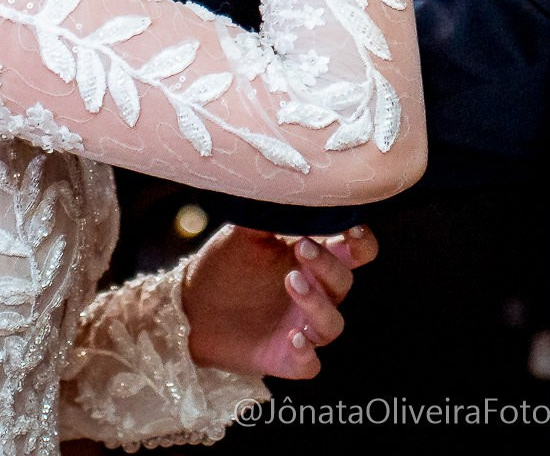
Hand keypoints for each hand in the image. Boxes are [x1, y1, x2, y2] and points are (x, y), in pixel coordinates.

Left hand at [183, 225, 377, 379]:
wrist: (189, 306)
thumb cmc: (224, 265)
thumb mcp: (244, 233)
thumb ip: (269, 213)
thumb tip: (288, 185)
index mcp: (313, 260)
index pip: (356, 252)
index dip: (361, 242)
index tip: (348, 229)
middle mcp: (316, 294)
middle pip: (344, 282)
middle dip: (328, 265)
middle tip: (302, 249)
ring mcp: (304, 328)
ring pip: (333, 324)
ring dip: (318, 304)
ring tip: (291, 282)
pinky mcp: (288, 358)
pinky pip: (311, 364)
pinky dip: (307, 353)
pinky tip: (293, 337)